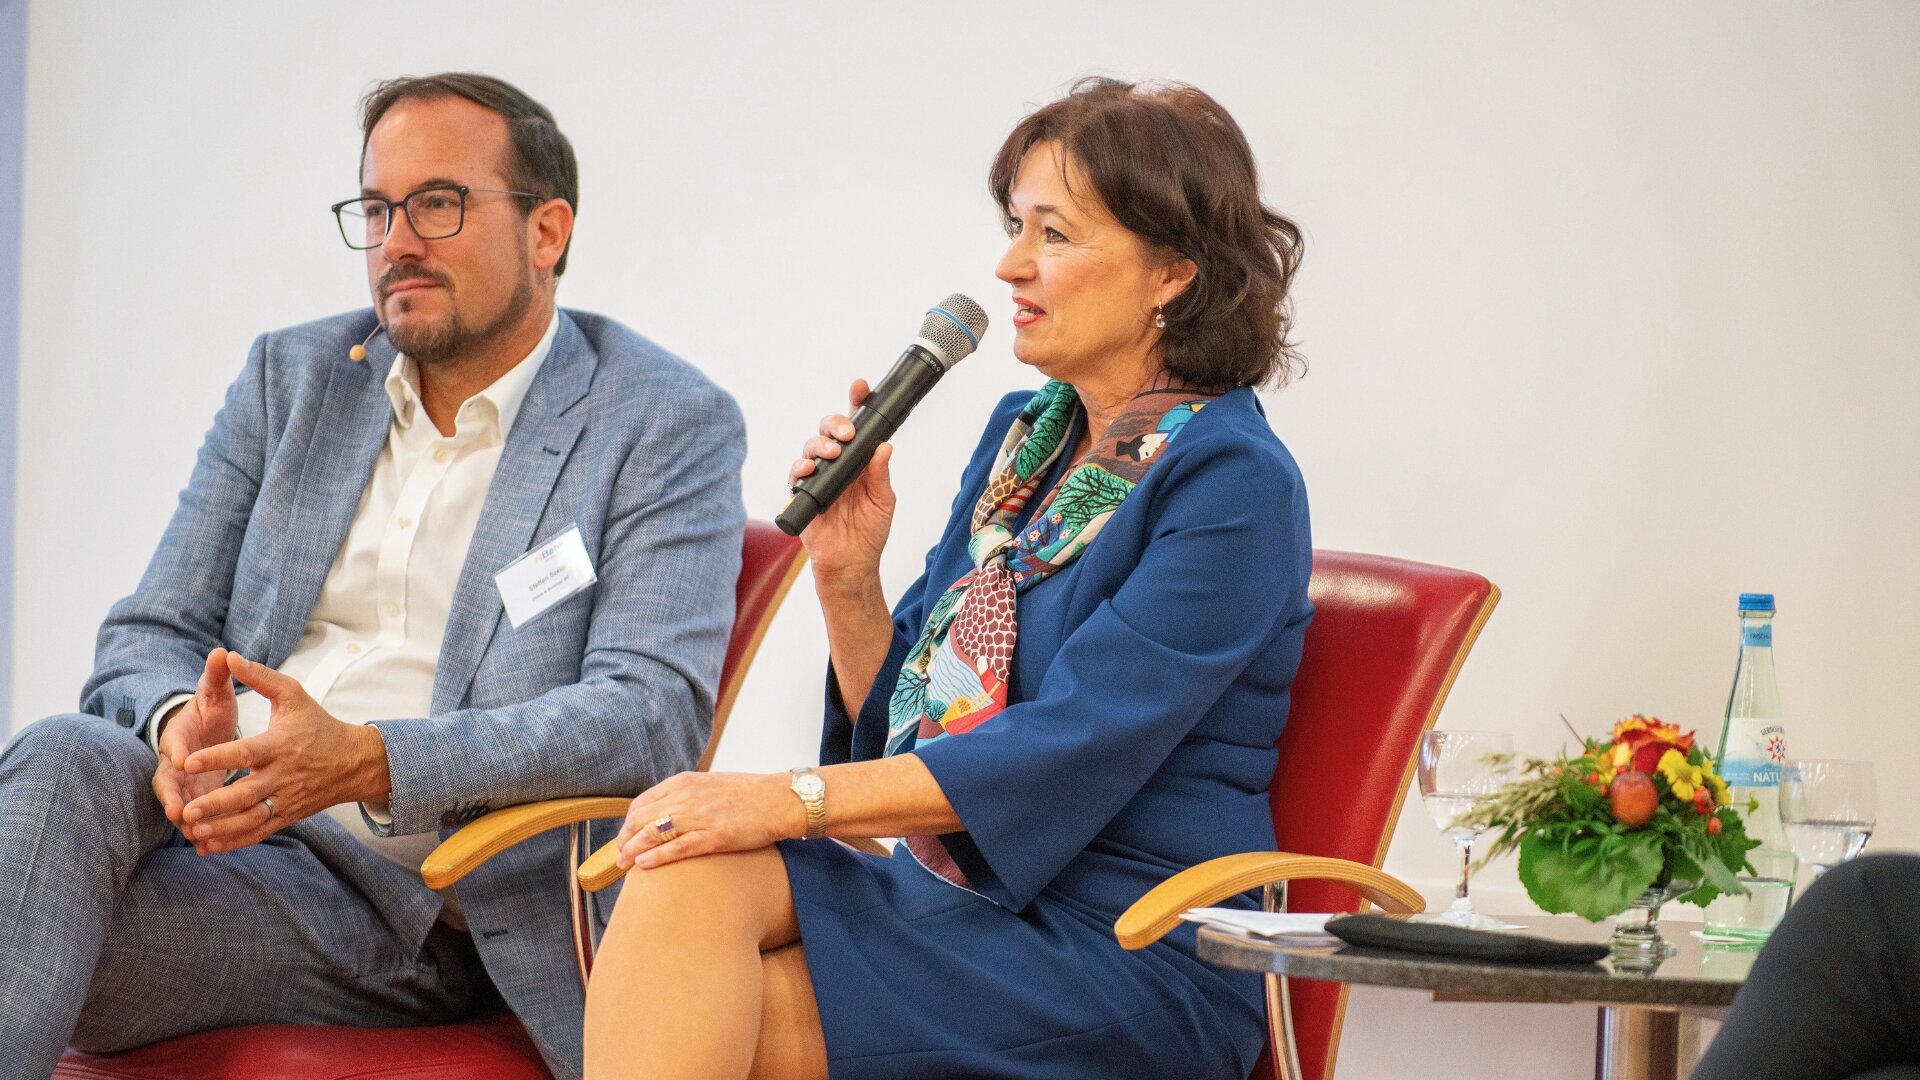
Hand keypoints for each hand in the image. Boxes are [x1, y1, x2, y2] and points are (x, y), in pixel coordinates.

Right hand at [151, 649, 238, 849]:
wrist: (208, 728)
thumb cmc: (211, 709)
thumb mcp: (214, 692)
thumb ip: (217, 675)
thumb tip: (221, 651)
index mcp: (178, 737)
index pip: (173, 745)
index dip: (177, 752)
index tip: (183, 760)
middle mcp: (175, 764)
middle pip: (168, 783)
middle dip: (171, 797)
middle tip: (178, 813)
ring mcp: (184, 784)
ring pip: (180, 805)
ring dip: (186, 821)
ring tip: (194, 837)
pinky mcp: (196, 798)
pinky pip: (194, 818)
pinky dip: (200, 833)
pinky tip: (207, 850)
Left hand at [176, 652, 390, 854]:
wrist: (355, 762)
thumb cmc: (318, 725)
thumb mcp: (293, 695)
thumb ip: (260, 677)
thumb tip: (229, 657)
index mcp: (279, 745)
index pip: (245, 753)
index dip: (217, 758)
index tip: (189, 761)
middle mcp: (282, 775)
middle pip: (245, 793)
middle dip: (215, 804)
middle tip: (187, 811)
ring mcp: (285, 798)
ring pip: (250, 818)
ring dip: (222, 827)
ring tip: (194, 830)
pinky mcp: (287, 815)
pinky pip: (259, 831)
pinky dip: (235, 841)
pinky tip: (210, 845)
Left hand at [613, 771, 805, 870]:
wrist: (780, 800)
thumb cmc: (748, 794)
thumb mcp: (709, 784)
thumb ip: (685, 795)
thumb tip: (664, 813)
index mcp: (684, 782)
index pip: (641, 804)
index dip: (628, 824)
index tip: (624, 838)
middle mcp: (687, 796)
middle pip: (641, 819)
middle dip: (624, 840)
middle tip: (619, 857)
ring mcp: (700, 816)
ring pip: (653, 833)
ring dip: (633, 851)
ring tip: (624, 865)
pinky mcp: (715, 835)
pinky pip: (677, 847)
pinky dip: (656, 857)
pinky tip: (644, 865)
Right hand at [788, 379, 895, 589]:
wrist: (850, 563)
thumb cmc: (869, 532)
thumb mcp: (883, 501)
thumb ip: (880, 474)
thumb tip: (884, 446)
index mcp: (860, 461)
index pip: (857, 427)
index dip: (856, 403)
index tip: (861, 387)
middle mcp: (838, 464)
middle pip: (830, 430)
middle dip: (836, 424)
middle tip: (847, 434)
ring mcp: (819, 476)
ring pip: (811, 446)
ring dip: (820, 445)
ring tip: (832, 454)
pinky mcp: (802, 491)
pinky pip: (796, 472)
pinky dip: (800, 467)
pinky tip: (809, 470)